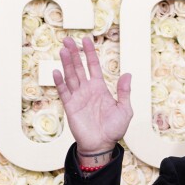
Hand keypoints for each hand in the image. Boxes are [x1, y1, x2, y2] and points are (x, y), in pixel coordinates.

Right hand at [52, 36, 132, 154]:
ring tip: (63, 50)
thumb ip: (124, 92)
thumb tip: (127, 74)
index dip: (90, 53)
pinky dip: (59, 82)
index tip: (86, 39)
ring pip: (70, 76)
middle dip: (74, 53)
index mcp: (100, 88)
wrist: (102, 145)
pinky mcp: (70, 106)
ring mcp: (78, 97)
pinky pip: (64, 92)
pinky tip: (56, 71)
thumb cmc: (114, 129)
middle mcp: (87, 90)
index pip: (94, 66)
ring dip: (67, 63)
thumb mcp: (125, 109)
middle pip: (79, 67)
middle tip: (68, 39)